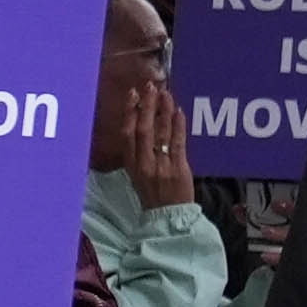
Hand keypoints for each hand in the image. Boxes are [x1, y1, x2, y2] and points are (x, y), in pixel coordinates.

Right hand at [128, 73, 198, 209]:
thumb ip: (140, 154)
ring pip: (160, 133)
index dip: (129, 113)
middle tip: (150, 86)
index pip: (128, 135)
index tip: (133, 95)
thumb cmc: (154, 196)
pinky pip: (178, 144)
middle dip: (146, 106)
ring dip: (163, 110)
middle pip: (143, 130)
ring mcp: (161, 166)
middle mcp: (144, 164)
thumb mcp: (139, 176)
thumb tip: (142, 127)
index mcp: (132, 166)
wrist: (169, 219)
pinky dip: (178, 126)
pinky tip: (179, 111)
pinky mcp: (178, 169)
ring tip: (166, 93)